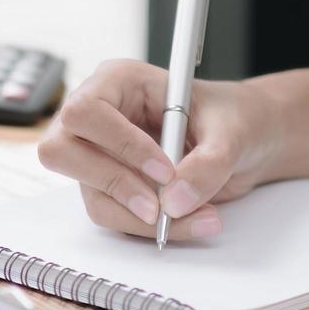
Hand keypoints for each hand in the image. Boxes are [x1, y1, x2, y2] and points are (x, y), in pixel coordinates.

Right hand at [36, 59, 283, 238]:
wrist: (246, 140)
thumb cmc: (233, 117)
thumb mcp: (231, 132)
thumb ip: (207, 164)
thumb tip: (173, 201)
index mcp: (118, 82)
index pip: (86, 111)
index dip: (119, 144)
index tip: (165, 171)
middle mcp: (99, 116)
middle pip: (61, 152)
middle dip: (114, 184)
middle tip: (160, 207)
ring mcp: (99, 154)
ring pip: (92, 194)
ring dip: (140, 217)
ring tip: (199, 217)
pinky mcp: (110, 187)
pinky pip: (112, 215)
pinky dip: (148, 227)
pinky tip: (190, 220)